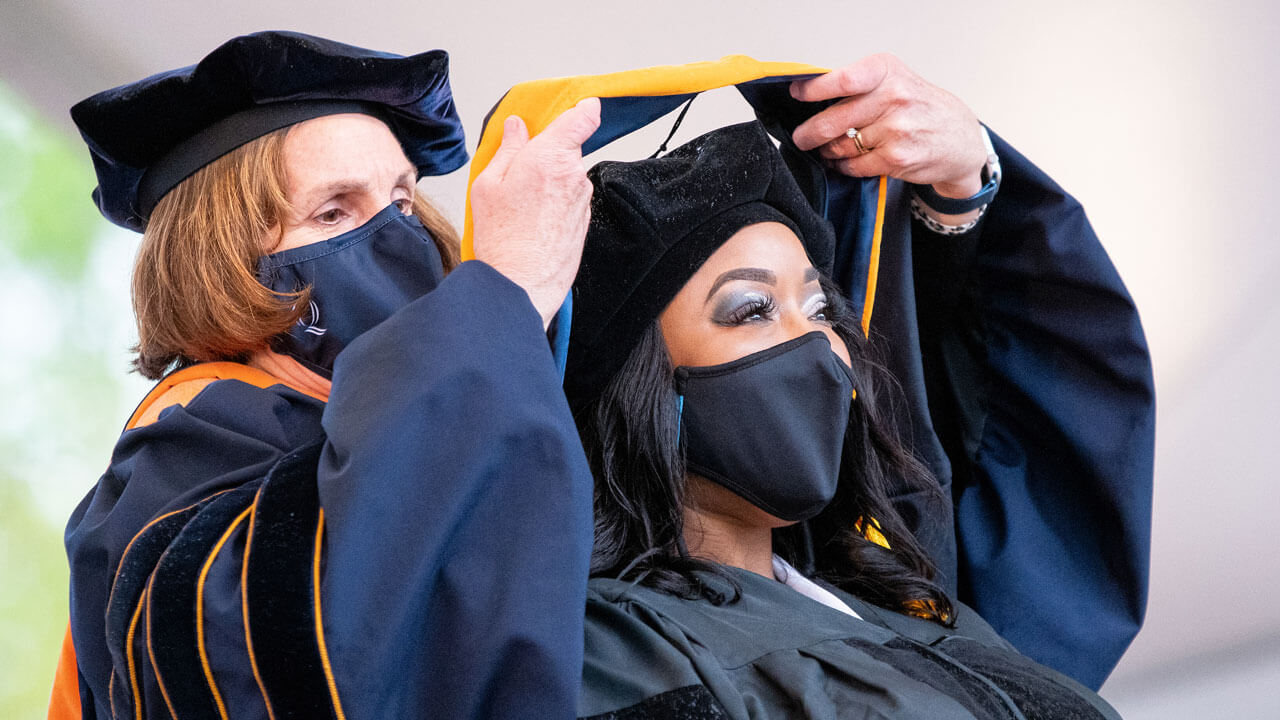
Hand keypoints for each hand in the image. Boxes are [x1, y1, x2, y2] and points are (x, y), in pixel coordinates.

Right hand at [470, 98, 601, 327]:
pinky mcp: (584, 221)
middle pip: (567, 151)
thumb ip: (508, 149)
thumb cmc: (502, 238)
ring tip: (522, 207)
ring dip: (550, 184)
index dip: (584, 109)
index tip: (583, 106)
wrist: (521, 284)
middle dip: (547, 156)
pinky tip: (533, 222)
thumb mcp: (488, 184)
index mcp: (551, 157)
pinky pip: (570, 201)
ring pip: (568, 177)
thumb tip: (517, 128)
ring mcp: (582, 200)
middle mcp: (574, 175)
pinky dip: (555, 205)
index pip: (581, 119)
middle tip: (519, 174)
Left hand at [791, 54, 985, 201]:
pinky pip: (854, 165)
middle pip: (833, 119)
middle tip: (801, 137)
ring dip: (828, 151)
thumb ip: (859, 85)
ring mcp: (896, 129)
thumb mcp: (895, 80)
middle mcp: (894, 97)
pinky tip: (844, 162)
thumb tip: (811, 95)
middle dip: (809, 133)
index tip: (796, 94)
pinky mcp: (896, 158)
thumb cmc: (921, 108)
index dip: (814, 89)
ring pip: (841, 145)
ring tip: (827, 150)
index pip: (843, 79)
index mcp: (887, 71)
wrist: (959, 139)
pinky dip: (844, 166)